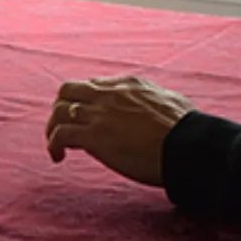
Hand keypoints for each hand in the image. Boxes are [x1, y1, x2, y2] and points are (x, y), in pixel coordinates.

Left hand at [45, 76, 193, 185]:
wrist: (188, 145)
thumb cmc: (187, 129)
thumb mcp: (171, 100)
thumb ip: (154, 100)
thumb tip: (155, 107)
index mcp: (128, 84)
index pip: (94, 85)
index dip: (85, 102)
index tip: (87, 118)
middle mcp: (109, 94)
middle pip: (68, 90)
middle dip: (61, 107)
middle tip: (64, 127)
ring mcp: (100, 114)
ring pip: (58, 111)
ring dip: (53, 127)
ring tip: (56, 146)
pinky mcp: (94, 136)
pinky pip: (60, 135)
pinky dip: (53, 144)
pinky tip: (58, 157)